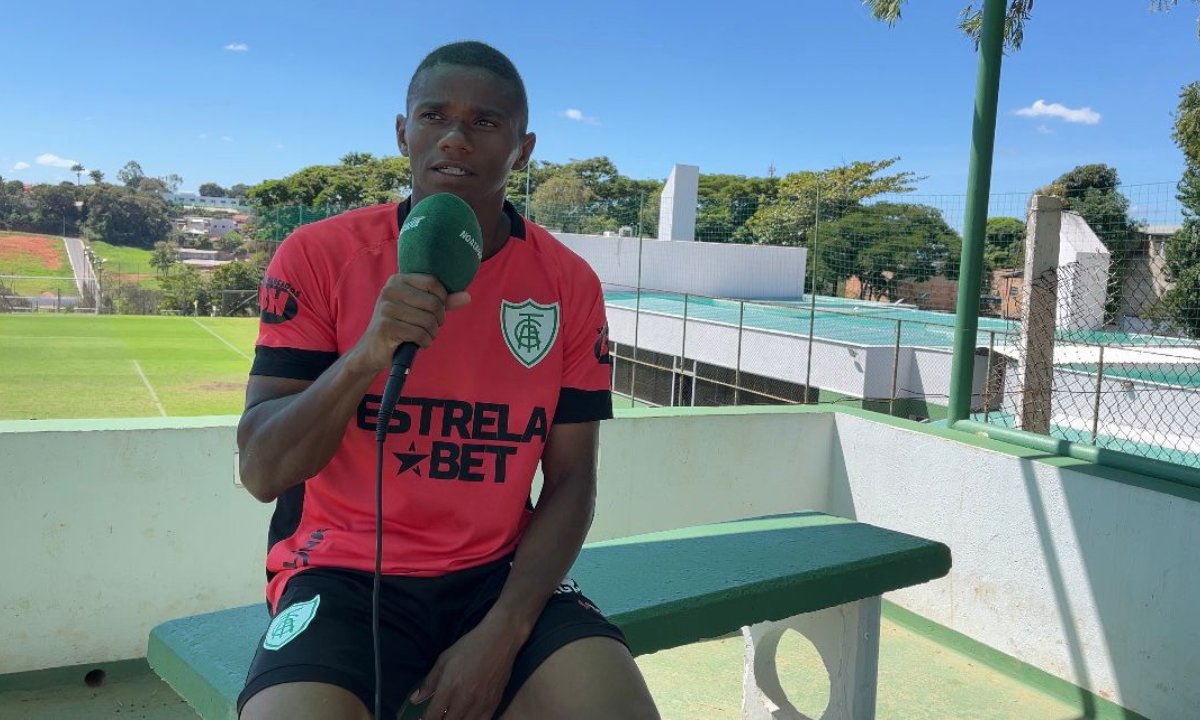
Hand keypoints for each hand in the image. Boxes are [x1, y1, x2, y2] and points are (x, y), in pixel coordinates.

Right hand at [348, 273, 470, 373]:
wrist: (372, 349)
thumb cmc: (401, 326)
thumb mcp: (420, 310)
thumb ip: (443, 301)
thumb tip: (467, 297)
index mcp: (398, 280)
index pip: (432, 282)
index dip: (443, 299)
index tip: (438, 311)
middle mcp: (390, 291)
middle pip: (433, 303)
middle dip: (438, 320)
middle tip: (431, 328)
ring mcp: (387, 308)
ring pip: (428, 320)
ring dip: (431, 334)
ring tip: (423, 336)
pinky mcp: (387, 327)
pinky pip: (419, 334)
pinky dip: (424, 342)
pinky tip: (417, 344)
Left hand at [412, 618, 522, 719]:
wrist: (500, 640)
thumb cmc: (470, 646)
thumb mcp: (444, 660)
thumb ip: (429, 682)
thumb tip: (415, 699)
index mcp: (450, 685)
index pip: (434, 715)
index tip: (425, 719)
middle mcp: (465, 697)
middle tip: (439, 715)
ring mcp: (481, 702)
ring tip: (451, 715)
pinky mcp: (494, 703)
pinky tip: (467, 716)